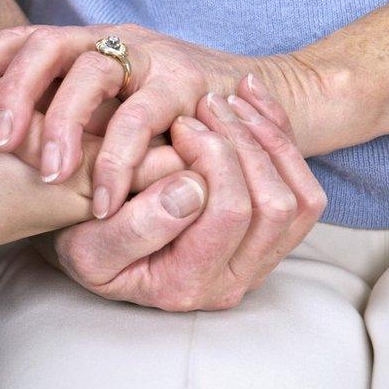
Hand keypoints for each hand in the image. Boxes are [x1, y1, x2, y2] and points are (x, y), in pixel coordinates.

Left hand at [0, 24, 333, 217]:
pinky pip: (143, 117)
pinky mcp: (186, 84)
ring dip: (62, 123)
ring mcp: (148, 57)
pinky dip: (118, 159)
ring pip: (91, 73)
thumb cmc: (166, 120)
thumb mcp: (105, 115)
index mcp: (81, 45)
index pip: (16, 40)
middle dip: (12, 92)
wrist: (255, 102)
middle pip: (45, 44)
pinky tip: (101, 198)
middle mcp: (109, 41)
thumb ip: (62, 122)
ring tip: (45, 174)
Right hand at [41, 90, 326, 310]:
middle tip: (206, 104)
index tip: (181, 124)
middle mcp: (230, 283)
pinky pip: (305, 193)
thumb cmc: (83, 241)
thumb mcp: (83, 245)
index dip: (215, 159)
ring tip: (226, 102)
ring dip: (268, 140)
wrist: (92, 243)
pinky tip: (252, 104)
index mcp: (185, 286)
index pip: (229, 214)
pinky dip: (285, 142)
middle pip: (272, 207)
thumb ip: (130, 229)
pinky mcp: (270, 243)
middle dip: (243, 142)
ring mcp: (256, 265)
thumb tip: (192, 190)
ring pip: (298, 200)